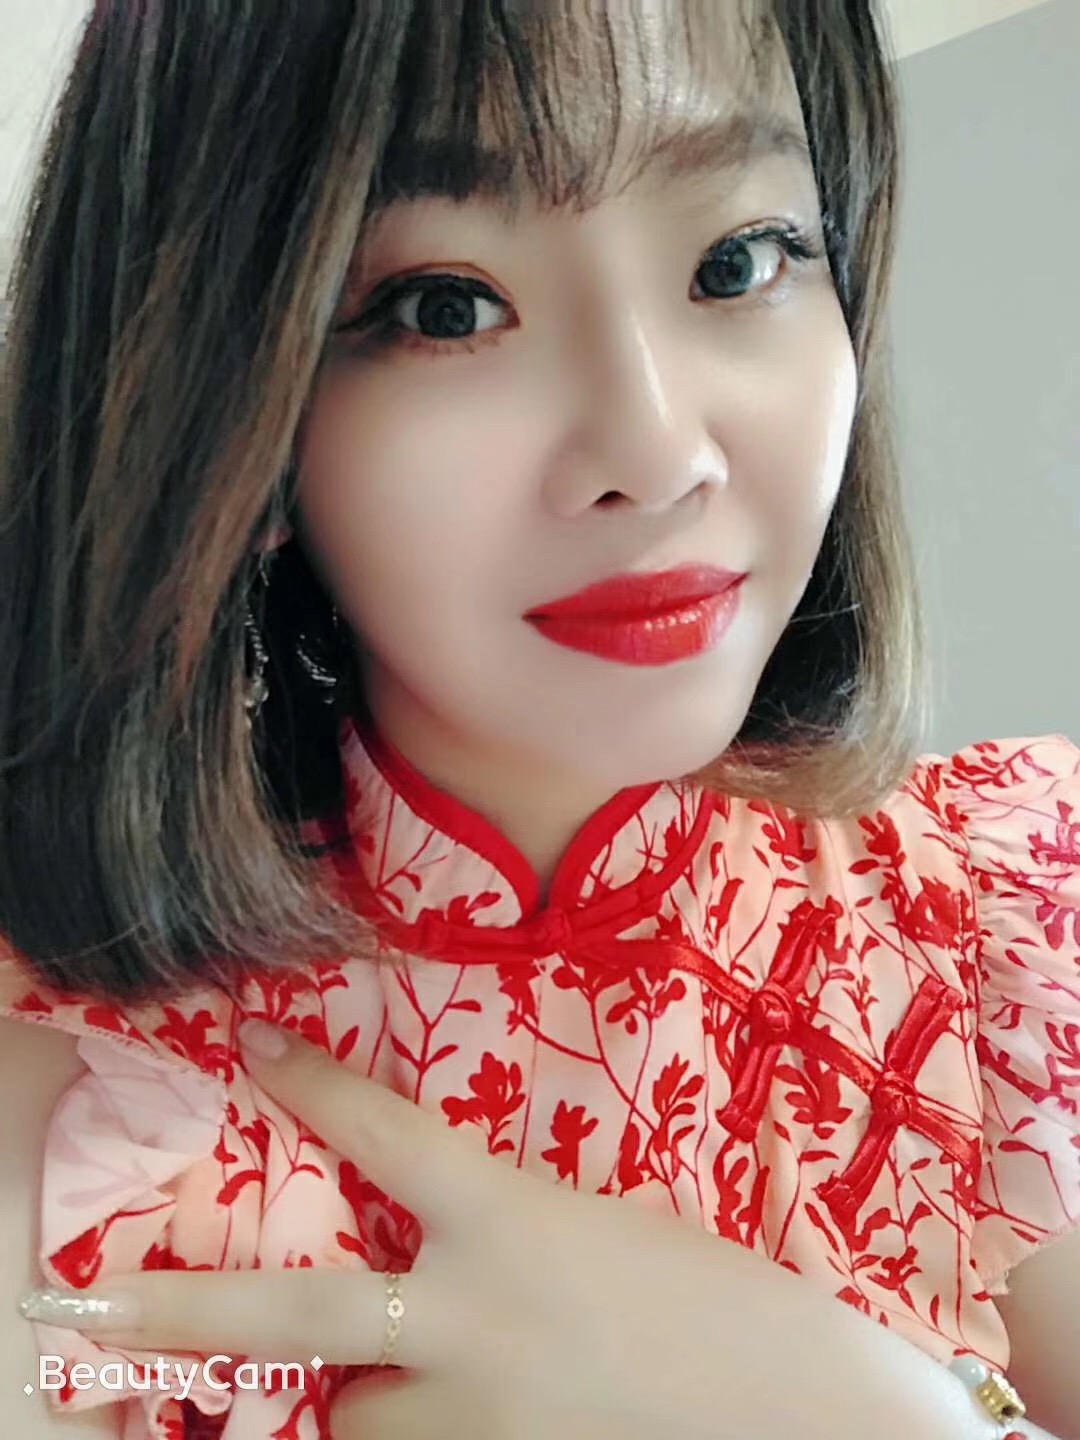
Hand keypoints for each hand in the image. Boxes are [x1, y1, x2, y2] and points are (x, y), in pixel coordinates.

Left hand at [22, 1018, 720, 1438]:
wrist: (802, 1412)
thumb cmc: (717, 1295)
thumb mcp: (599, 1228)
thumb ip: (505, 1228)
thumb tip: (442, 1235)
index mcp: (514, 1221)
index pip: (388, 1136)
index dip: (314, 1084)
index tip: (252, 1045)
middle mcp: (472, 1320)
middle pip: (298, 1308)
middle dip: (183, 1306)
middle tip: (85, 1304)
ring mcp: (477, 1415)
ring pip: (353, 1411)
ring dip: (359, 1390)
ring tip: (408, 1372)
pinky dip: (413, 1433)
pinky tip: (466, 1412)